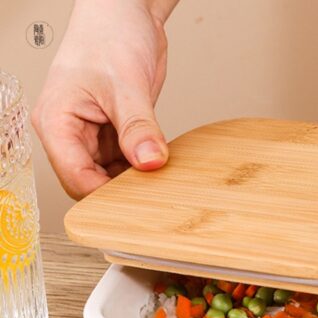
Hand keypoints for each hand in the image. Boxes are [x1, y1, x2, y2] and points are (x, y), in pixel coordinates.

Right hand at [32, 0, 178, 198]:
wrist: (126, 13)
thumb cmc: (109, 33)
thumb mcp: (126, 84)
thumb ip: (137, 126)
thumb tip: (149, 162)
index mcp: (57, 123)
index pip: (75, 178)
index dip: (105, 194)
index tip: (139, 198)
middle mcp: (70, 133)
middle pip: (91, 183)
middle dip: (120, 191)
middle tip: (153, 193)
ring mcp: (93, 135)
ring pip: (111, 177)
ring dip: (135, 181)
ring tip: (160, 181)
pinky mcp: (115, 134)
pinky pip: (127, 163)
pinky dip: (143, 168)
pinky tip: (160, 167)